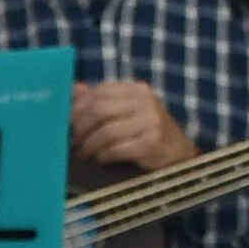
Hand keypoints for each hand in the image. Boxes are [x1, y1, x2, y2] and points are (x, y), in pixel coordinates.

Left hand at [71, 81, 198, 172]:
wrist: (180, 153)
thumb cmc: (149, 131)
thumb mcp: (129, 110)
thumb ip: (103, 99)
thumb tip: (73, 89)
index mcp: (137, 89)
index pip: (99, 92)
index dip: (78, 107)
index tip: (68, 122)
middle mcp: (146, 101)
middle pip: (99, 110)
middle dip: (80, 127)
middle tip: (74, 140)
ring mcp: (151, 121)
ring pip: (106, 131)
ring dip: (90, 145)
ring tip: (84, 153)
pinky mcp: (152, 143)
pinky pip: (117, 149)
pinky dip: (104, 155)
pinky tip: (101, 159)